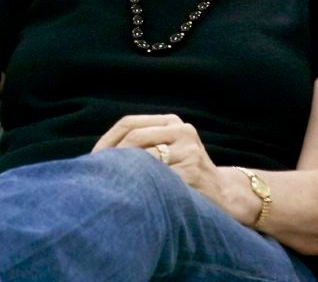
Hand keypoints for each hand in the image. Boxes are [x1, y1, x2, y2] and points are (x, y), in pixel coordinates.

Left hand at [92, 114, 224, 202]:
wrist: (225, 195)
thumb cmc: (186, 174)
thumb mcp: (169, 149)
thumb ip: (143, 144)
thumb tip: (98, 154)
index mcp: (172, 121)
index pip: (129, 123)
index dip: (107, 140)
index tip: (92, 158)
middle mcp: (182, 131)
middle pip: (134, 138)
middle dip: (112, 157)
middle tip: (98, 174)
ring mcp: (189, 150)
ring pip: (144, 159)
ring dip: (125, 173)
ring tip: (113, 185)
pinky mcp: (192, 172)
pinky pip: (158, 179)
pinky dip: (144, 188)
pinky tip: (135, 196)